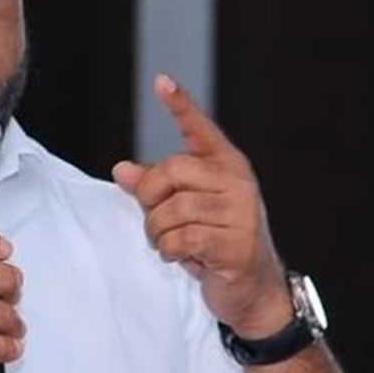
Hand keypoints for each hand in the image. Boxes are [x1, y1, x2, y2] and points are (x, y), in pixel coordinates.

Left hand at [112, 74, 289, 337]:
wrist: (253, 291)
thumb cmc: (214, 243)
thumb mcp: (181, 211)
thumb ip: (154, 189)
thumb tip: (121, 169)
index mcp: (225, 166)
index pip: (199, 129)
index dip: (179, 105)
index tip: (161, 81)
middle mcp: (236, 182)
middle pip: (171, 170)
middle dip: (150, 198)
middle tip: (154, 219)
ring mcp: (240, 212)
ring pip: (171, 209)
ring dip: (158, 232)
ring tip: (171, 243)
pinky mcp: (236, 244)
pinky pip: (181, 238)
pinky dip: (170, 251)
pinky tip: (183, 257)